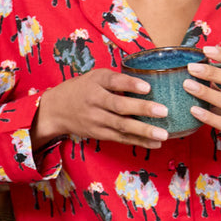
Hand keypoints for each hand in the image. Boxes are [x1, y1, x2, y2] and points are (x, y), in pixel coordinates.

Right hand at [33, 68, 169, 149]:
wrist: (56, 110)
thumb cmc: (82, 89)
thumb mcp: (95, 76)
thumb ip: (116, 79)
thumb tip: (147, 83)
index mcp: (95, 84)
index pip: (114, 82)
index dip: (130, 84)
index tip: (147, 87)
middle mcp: (95, 103)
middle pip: (119, 107)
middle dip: (142, 110)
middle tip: (163, 112)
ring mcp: (97, 121)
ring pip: (122, 127)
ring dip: (144, 131)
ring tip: (163, 135)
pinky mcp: (99, 134)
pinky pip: (121, 138)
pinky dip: (138, 141)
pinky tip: (155, 143)